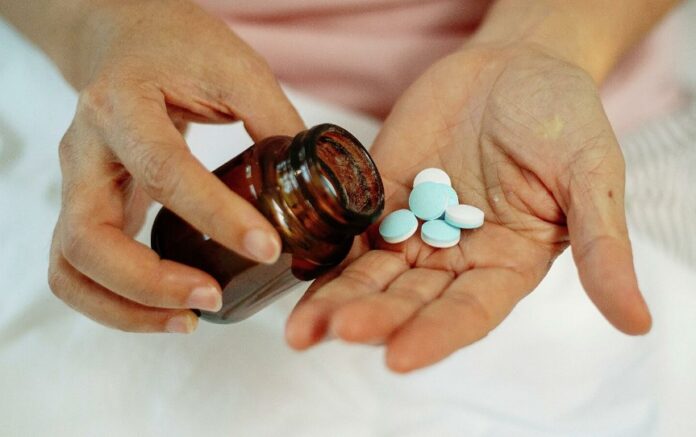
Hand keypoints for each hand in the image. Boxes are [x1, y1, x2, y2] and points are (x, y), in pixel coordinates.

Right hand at [48, 0, 303, 332]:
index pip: (165, 172)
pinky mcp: (87, 207)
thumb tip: (321, 187)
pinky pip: (80, 271)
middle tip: (212, 299)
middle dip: (150, 284)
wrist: (125, 40)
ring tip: (188, 320)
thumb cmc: (177, 47)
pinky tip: (169, 306)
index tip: (268, 249)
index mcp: (122, 107)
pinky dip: (116, 302)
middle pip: (88, 239)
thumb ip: (276, 123)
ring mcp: (77, 184)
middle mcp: (84, 151)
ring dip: (125, 308)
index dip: (218, 217)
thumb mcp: (235, 69)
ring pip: (72, 268)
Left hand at [285, 44, 651, 371]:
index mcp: (506, 263)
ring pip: (371, 273)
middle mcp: (455, 256)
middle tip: (332, 333)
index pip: (468, 313)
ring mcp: (414, 226)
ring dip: (336, 300)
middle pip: (408, 300)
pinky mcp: (382, 194)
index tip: (398, 357)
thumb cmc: (563, 116)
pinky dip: (324, 249)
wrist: (514, 64)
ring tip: (300, 327)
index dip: (435, 336)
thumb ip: (603, 245)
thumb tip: (637, 320)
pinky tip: (295, 266)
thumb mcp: (592, 175)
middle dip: (371, 318)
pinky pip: (350, 227)